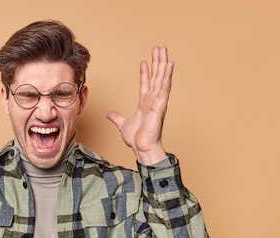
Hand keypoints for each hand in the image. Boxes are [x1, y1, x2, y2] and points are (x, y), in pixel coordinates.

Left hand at [106, 46, 172, 164]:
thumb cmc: (137, 139)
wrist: (142, 148)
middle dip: (157, 62)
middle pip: (156, 76)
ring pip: (161, 78)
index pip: (145, 83)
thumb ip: (116, 118)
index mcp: (145, 103)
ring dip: (162, 63)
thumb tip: (109, 114)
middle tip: (159, 48)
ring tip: (164, 50)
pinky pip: (164, 87)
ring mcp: (158, 101)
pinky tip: (170, 64)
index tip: (144, 61)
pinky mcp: (161, 105)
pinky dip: (167, 75)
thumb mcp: (122, 125)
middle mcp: (153, 100)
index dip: (145, 72)